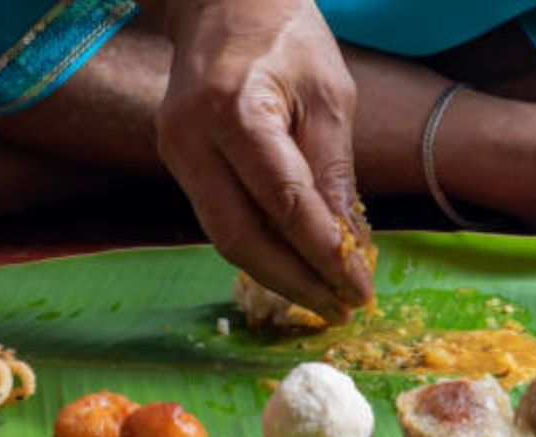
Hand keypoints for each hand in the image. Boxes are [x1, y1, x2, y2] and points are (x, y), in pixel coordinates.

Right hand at [157, 0, 369, 321]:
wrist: (223, 2)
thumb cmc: (286, 36)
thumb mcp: (329, 95)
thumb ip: (334, 171)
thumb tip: (349, 246)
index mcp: (235, 111)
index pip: (284, 204)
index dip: (324, 255)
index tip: (360, 289)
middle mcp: (191, 138)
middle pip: (241, 237)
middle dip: (296, 282)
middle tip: (341, 308)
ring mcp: (175, 153)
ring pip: (225, 238)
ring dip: (277, 276)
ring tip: (324, 298)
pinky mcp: (178, 163)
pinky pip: (220, 219)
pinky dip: (259, 249)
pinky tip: (295, 267)